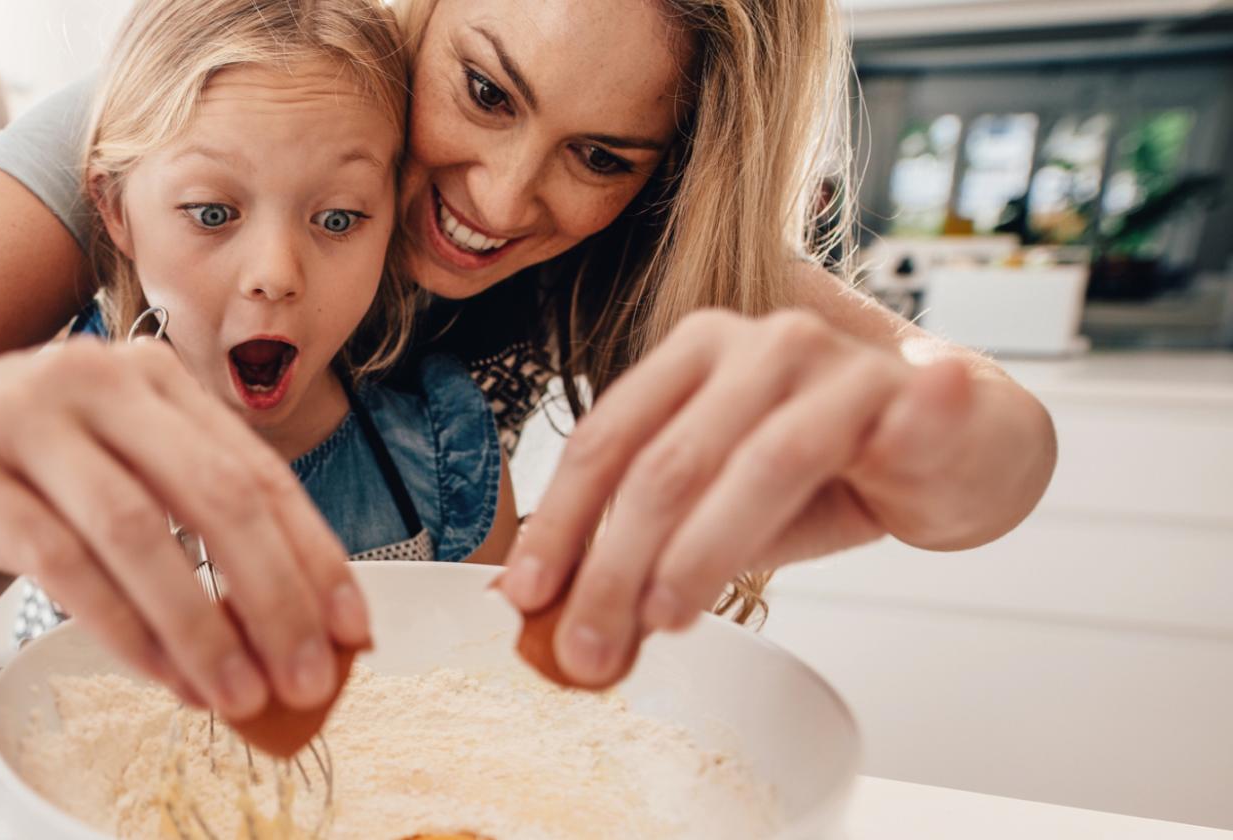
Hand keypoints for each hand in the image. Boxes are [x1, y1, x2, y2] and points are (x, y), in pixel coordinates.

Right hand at [0, 338, 370, 718]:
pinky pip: (61, 562)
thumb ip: (181, 508)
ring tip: (239, 697)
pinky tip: (158, 675)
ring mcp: (26, 419)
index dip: (315, 555)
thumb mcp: (101, 453)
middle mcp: (97, 379)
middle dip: (277, 599)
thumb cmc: (4, 452)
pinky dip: (120, 628)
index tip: (354, 630)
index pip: (257, 470)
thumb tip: (283, 616)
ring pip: (141, 535)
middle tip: (310, 679)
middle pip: (215, 497)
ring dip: (201, 628)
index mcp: (149, 375)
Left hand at [501, 309, 983, 687]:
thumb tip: (566, 615)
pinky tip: (853, 494)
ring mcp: (833, 360)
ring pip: (749, 465)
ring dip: (698, 554)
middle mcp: (755, 343)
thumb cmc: (836, 475)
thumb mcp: (726, 510)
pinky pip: (861, 441)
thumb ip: (654, 544)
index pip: (606, 439)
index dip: (560, 520)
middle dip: (615, 564)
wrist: (965, 448)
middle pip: (663, 462)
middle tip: (590, 644)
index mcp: (694, 355)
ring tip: (664, 621)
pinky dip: (850, 468)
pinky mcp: (907, 391)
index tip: (526, 595)